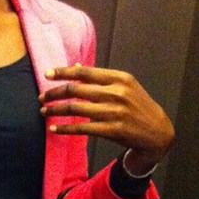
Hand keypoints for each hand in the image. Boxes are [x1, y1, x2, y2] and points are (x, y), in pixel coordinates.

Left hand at [39, 64, 174, 171]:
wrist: (157, 132)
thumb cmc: (137, 106)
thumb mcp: (125, 86)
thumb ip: (100, 78)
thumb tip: (76, 67)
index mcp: (119, 78)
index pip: (85, 72)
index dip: (63, 72)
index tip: (47, 74)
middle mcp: (116, 93)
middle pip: (76, 90)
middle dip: (54, 93)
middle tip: (41, 97)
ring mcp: (114, 112)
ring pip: (75, 108)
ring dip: (55, 110)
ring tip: (44, 111)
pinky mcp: (111, 130)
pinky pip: (81, 128)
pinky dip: (65, 128)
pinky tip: (54, 128)